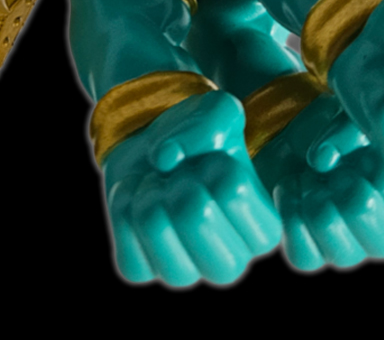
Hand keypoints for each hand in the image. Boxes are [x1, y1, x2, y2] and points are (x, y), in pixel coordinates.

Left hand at [103, 90, 280, 286]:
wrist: (152, 147)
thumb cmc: (196, 134)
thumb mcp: (219, 111)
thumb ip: (213, 120)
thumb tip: (166, 159)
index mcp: (262, 230)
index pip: (233, 189)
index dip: (214, 161)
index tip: (213, 161)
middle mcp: (229, 262)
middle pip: (193, 214)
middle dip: (178, 176)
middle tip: (181, 175)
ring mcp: (185, 272)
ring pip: (153, 224)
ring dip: (148, 188)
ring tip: (158, 185)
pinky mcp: (141, 269)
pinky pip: (124, 234)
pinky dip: (122, 204)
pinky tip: (137, 198)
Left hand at [254, 96, 383, 269]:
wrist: (281, 135)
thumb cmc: (323, 127)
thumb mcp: (340, 116)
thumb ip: (345, 131)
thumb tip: (324, 161)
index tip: (363, 159)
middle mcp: (377, 229)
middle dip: (355, 203)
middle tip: (336, 174)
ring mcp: (344, 246)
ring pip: (345, 256)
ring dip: (321, 212)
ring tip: (307, 180)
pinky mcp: (308, 250)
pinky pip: (305, 258)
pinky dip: (292, 221)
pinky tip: (287, 189)